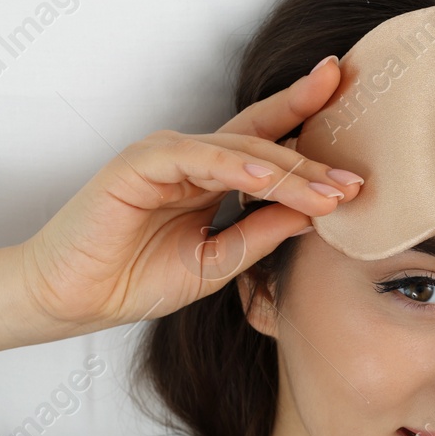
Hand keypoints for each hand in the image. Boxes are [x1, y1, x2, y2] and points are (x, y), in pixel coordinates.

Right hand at [19, 56, 364, 329]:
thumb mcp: (218, 261)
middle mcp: (192, 157)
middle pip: (265, 137)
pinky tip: (269, 179)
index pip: (270, 145)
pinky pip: (198, 158)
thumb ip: (262, 234)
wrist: (74, 299)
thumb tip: (318, 214)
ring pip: (241, 148)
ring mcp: (166, 154)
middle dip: (315, 154)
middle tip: (360, 176)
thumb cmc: (135, 279)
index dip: (312, 137)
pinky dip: (236, 165)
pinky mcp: (139, 162)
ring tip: (329, 190)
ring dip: (288, 170)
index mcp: (210, 176)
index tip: (359, 151)